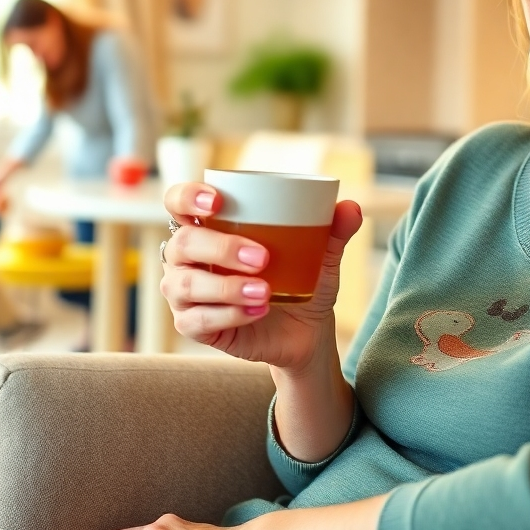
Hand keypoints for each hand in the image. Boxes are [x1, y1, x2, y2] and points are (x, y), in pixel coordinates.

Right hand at [161, 182, 362, 371]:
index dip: (187, 197)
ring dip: (226, 286)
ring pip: (185, 284)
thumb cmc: (301, 280)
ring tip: (266, 292)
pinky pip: (196, 320)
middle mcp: (188, 257)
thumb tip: (351, 208)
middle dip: (220, 247)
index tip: (217, 201)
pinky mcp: (193, 326)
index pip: (178, 203)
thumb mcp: (321, 256)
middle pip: (182, 243)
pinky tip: (257, 311)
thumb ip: (333, 231)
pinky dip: (228, 314)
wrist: (306, 332)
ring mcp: (186, 293)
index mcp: (209, 227)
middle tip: (263, 256)